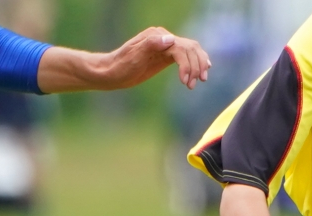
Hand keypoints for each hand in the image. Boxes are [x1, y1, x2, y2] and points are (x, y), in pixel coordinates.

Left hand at [96, 27, 210, 90]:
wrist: (111, 73)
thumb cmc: (120, 66)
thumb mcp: (133, 56)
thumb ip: (151, 44)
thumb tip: (170, 39)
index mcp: (157, 36)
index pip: (180, 47)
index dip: (187, 64)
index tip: (185, 82)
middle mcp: (163, 38)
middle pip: (190, 48)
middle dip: (196, 65)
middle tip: (194, 84)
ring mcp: (165, 47)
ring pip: (191, 52)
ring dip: (198, 65)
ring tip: (198, 82)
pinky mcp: (165, 56)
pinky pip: (185, 57)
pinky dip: (194, 64)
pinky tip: (200, 72)